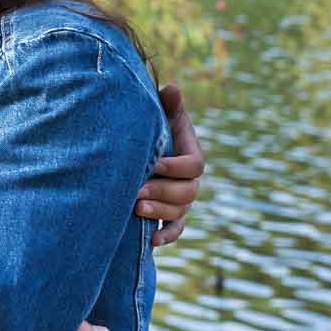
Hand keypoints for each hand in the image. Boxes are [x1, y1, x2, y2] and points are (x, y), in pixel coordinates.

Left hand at [139, 84, 205, 248]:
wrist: (140, 151)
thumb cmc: (152, 128)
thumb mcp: (160, 114)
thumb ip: (168, 104)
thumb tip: (171, 89)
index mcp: (190, 154)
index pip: (194, 165)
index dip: (176, 167)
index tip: (155, 164)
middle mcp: (190, 181)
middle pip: (187, 192)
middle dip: (163, 193)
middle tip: (137, 191)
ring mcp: (182, 201)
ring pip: (180, 212)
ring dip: (160, 213)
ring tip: (136, 209)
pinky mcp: (170, 217)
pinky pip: (176, 231)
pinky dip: (166, 236)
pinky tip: (151, 242)